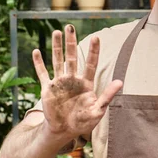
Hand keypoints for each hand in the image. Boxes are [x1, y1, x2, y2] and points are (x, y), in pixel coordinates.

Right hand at [32, 25, 122, 139]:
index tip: (96, 37)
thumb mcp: (98, 110)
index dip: (93, 51)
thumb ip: (107, 96)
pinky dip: (39, 63)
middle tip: (70, 26)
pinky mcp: (48, 89)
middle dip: (71, 42)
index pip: (91, 63)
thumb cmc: (83, 122)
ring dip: (56, 47)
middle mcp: (73, 79)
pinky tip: (36, 51)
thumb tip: (120, 82)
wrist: (64, 131)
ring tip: (56, 32)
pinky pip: (43, 74)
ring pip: (57, 60)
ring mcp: (60, 83)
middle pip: (72, 57)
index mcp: (86, 83)